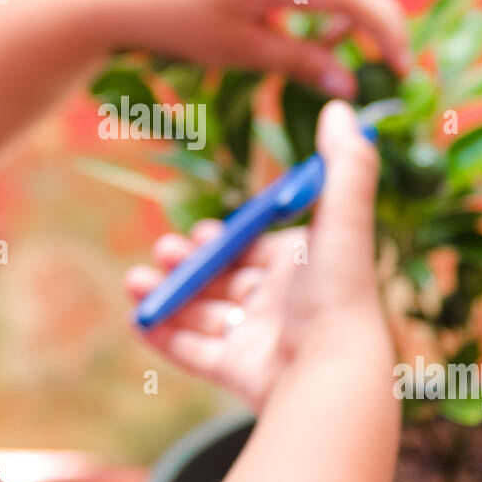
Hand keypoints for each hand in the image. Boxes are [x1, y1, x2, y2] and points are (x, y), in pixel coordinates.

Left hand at [61, 0, 409, 93]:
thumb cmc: (174, 23)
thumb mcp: (240, 51)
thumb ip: (298, 63)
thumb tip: (349, 83)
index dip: (388, 31)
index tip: (402, 68)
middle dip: (375, 18)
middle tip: (383, 62)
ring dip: (347, 8)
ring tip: (331, 51)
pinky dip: (319, 0)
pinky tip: (300, 32)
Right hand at [124, 100, 392, 410]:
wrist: (332, 372)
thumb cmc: (339, 291)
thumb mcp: (342, 216)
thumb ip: (345, 163)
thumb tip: (343, 107)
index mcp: (302, 268)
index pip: (253, 247)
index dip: (224, 239)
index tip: (199, 233)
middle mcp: (281, 304)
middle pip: (221, 279)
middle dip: (187, 265)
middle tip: (162, 253)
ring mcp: (257, 341)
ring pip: (201, 313)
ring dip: (166, 295)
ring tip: (136, 283)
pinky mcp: (238, 374)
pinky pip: (191, 352)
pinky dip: (162, 335)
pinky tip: (137, 317)